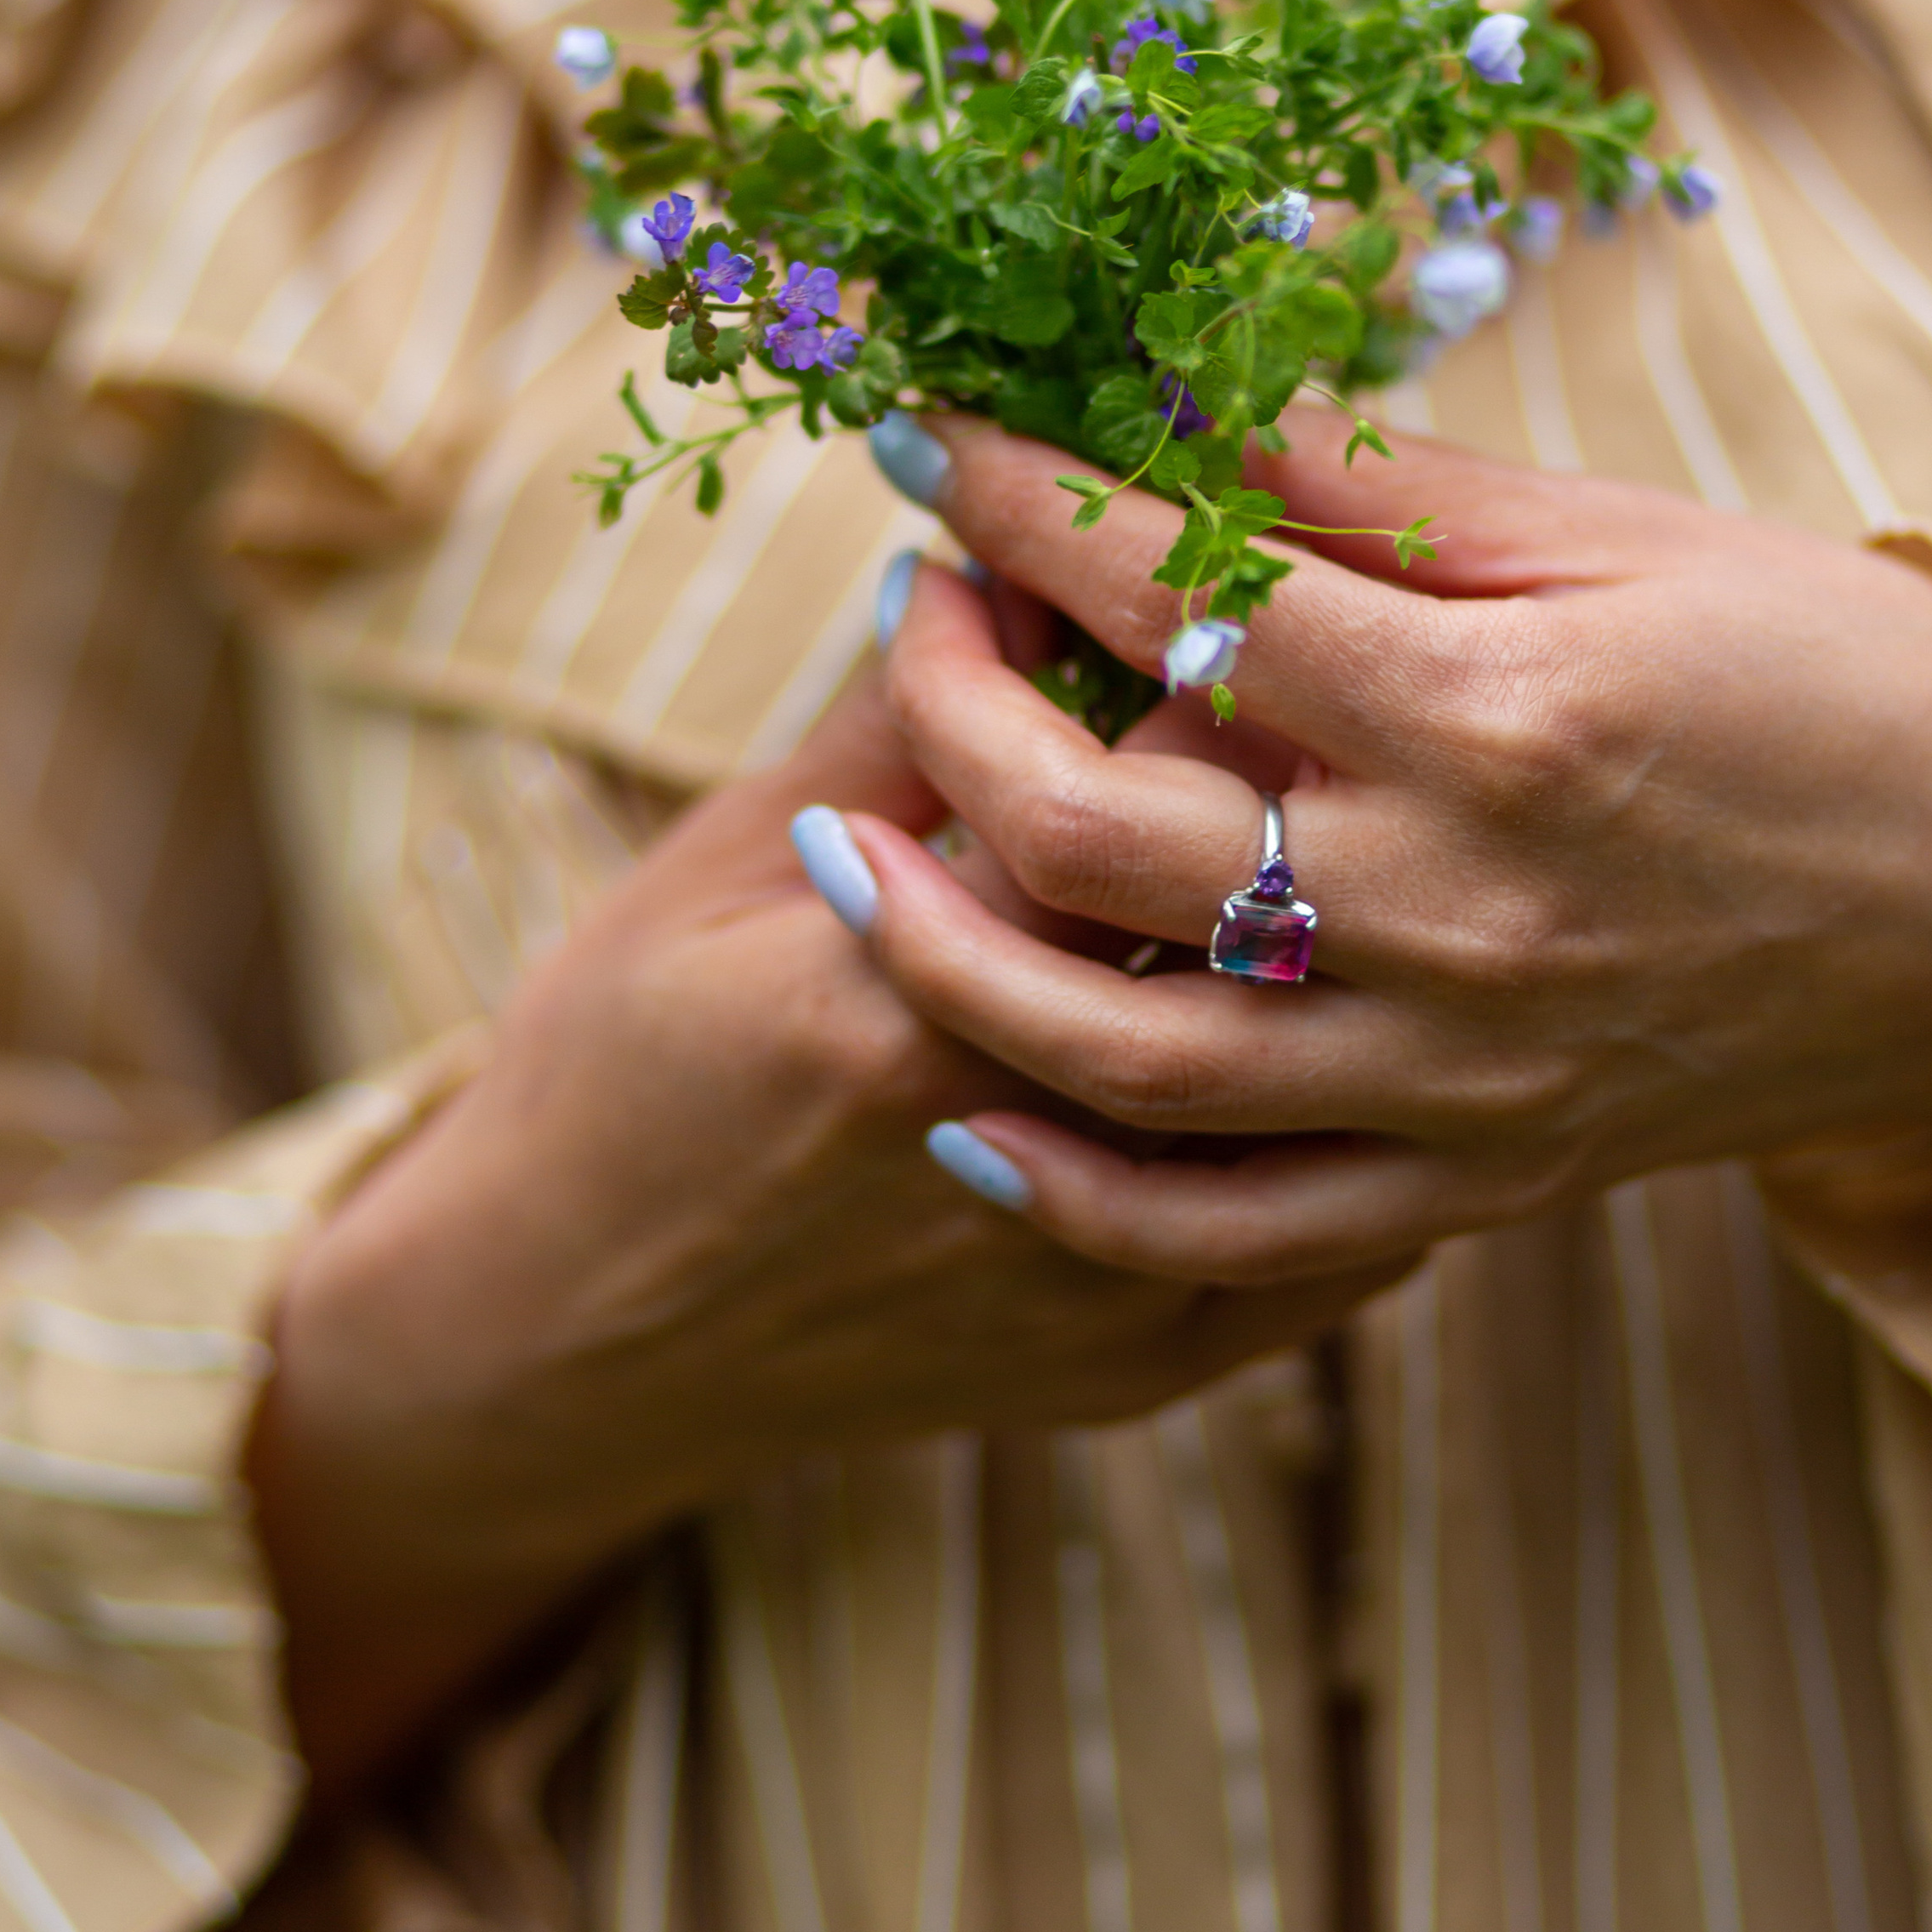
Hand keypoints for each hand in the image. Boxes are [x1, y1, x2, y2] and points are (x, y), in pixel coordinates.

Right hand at [256, 666, 1397, 1790]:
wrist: (554, 1337)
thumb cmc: (612, 1066)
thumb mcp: (719, 863)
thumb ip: (896, 725)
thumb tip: (1030, 564)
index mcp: (891, 1004)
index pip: (1122, 795)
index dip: (1175, 668)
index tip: (1183, 595)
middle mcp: (1016, 1146)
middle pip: (1240, 929)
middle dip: (1280, 792)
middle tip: (1287, 701)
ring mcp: (1089, 1283)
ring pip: (1308, 1080)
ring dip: (1339, 948)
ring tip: (1329, 846)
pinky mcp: (1133, 1367)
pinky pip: (1330, 1246)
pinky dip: (1365, 1123)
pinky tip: (1376, 1025)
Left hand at [833, 411, 1931, 1281]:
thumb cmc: (1823, 676)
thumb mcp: (1610, 543)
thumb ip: (1371, 492)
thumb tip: (1162, 403)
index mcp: (1497, 722)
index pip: (1183, 600)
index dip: (1025, 500)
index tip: (929, 433)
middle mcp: (1455, 917)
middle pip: (1096, 832)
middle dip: (946, 701)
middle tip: (900, 612)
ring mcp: (1455, 1079)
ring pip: (1120, 1056)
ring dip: (941, 954)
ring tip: (840, 855)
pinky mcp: (1471, 1186)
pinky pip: (1229, 1233)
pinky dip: (1077, 1193)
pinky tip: (962, 1121)